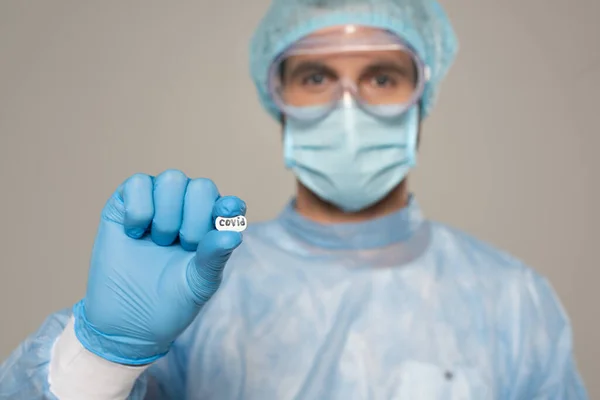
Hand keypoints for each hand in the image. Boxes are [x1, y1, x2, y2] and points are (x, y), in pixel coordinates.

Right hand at [72, 170, 245, 364]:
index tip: (227, 215)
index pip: (227, 204)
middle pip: (202, 186)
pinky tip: (135, 233)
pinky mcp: (125, 203)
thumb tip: (233, 234)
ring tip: (160, 241)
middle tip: (183, 246)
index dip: (228, 206)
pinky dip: (139, 209)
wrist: (126, 321)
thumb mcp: (199, 283)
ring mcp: (157, 203)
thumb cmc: (170, 301)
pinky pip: (137, 182)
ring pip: (172, 179)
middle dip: (195, 218)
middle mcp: (187, 209)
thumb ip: (215, 257)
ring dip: (169, 214)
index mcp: (212, 227)